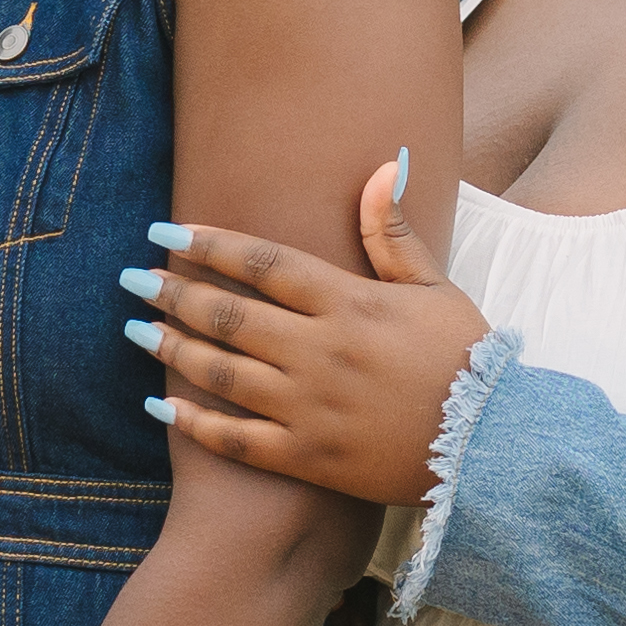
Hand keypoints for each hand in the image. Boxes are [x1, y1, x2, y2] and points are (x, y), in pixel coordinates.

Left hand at [127, 155, 493, 507]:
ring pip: (222, 374)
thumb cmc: (466, 360)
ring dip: (172, 348)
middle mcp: (321, 353)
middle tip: (132, 276)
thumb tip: (380, 167)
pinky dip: (193, 422)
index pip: (264, 264)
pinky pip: (236, 439)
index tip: (168, 231)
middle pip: (229, 315)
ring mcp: (310, 408)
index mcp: (350, 304)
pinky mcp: (308, 458)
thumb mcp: (437, 288)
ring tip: (135, 328)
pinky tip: (160, 403)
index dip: (210, 244)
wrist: (493, 448)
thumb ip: (394, 234)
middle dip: (174, 291)